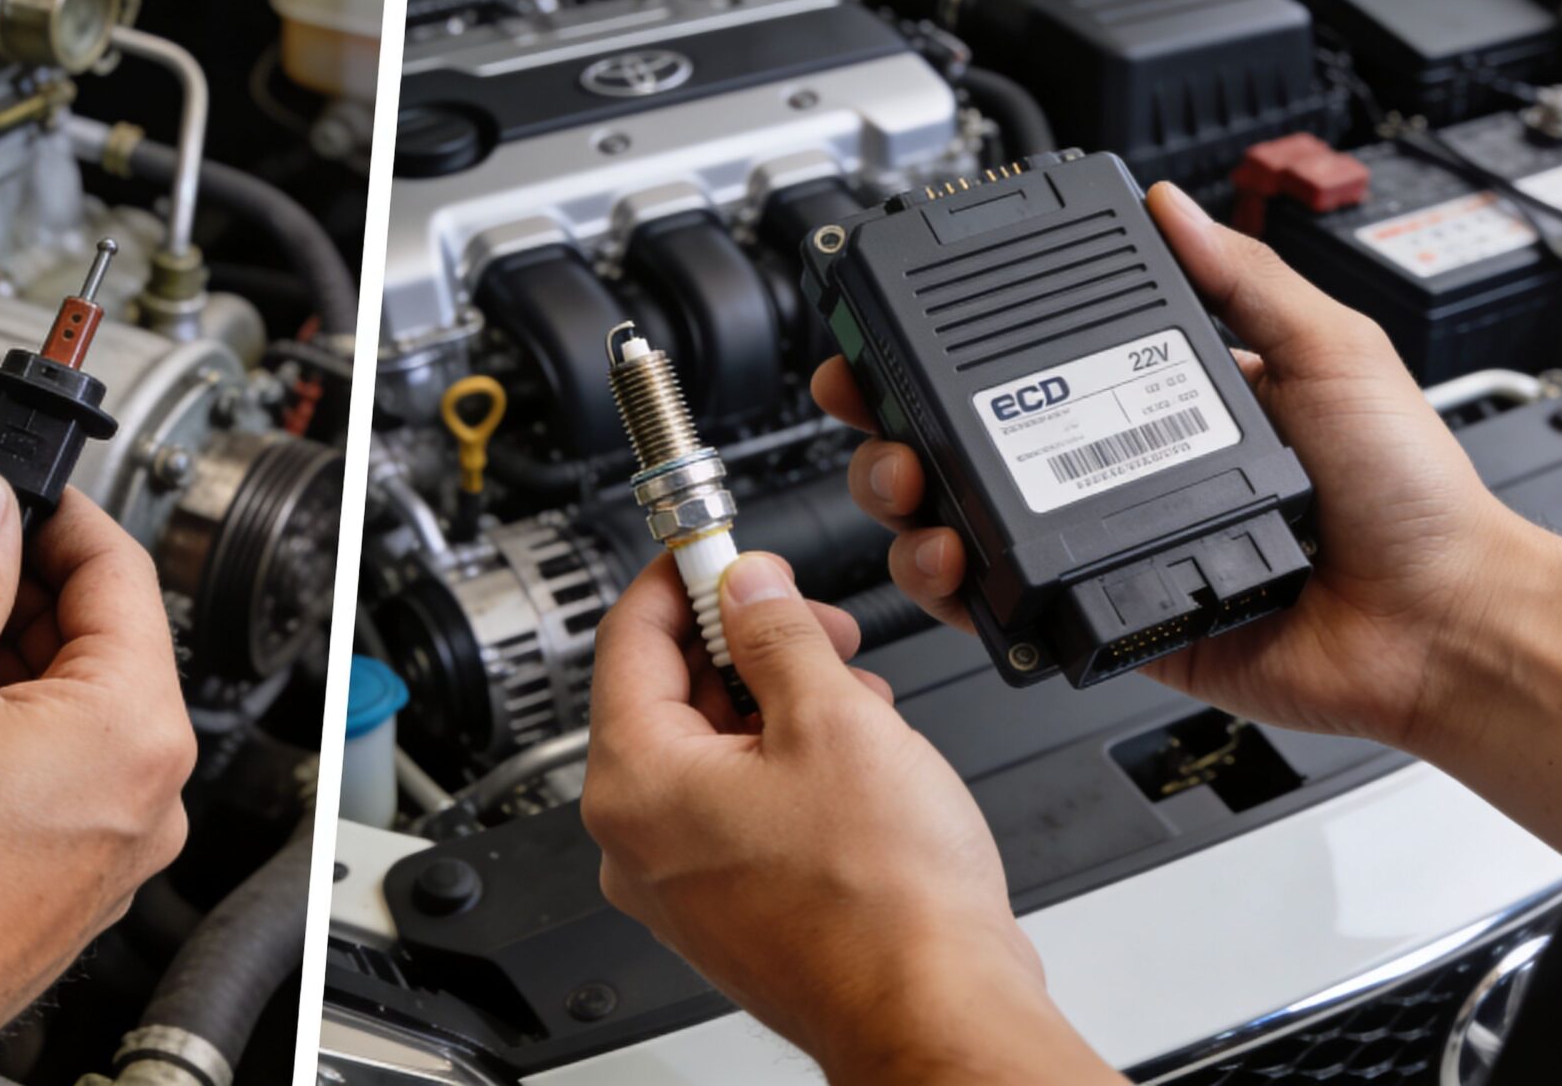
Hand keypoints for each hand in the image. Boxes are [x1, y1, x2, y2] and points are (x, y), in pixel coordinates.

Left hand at [584, 552, 1117, 1082]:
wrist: (933, 1010)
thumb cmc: (883, 901)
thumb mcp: (832, 718)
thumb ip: (777, 632)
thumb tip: (747, 584)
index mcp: (636, 783)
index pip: (628, 640)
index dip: (680, 578)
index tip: (717, 549)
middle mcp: (638, 841)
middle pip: (668, 696)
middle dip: (746, 644)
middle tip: (811, 622)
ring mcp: (681, 882)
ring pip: (710, 753)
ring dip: (777, 706)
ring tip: (855, 700)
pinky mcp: (729, 908)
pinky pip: (736, 809)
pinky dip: (785, 768)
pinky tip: (854, 760)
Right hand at [818, 182, 1561, 864]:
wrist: (1438, 623)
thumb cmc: (1410, 497)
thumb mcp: (1333, 352)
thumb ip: (1247, 279)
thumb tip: (1173, 205)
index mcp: (1158, 399)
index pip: (1026, 363)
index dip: (942, 349)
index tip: (888, 332)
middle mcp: (1116, 469)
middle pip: (961, 442)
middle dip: (891, 426)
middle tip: (874, 414)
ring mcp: (1102, 546)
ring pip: (959, 523)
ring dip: (908, 504)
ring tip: (913, 493)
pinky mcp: (1104, 620)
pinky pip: (1003, 611)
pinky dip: (955, 592)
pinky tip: (950, 562)